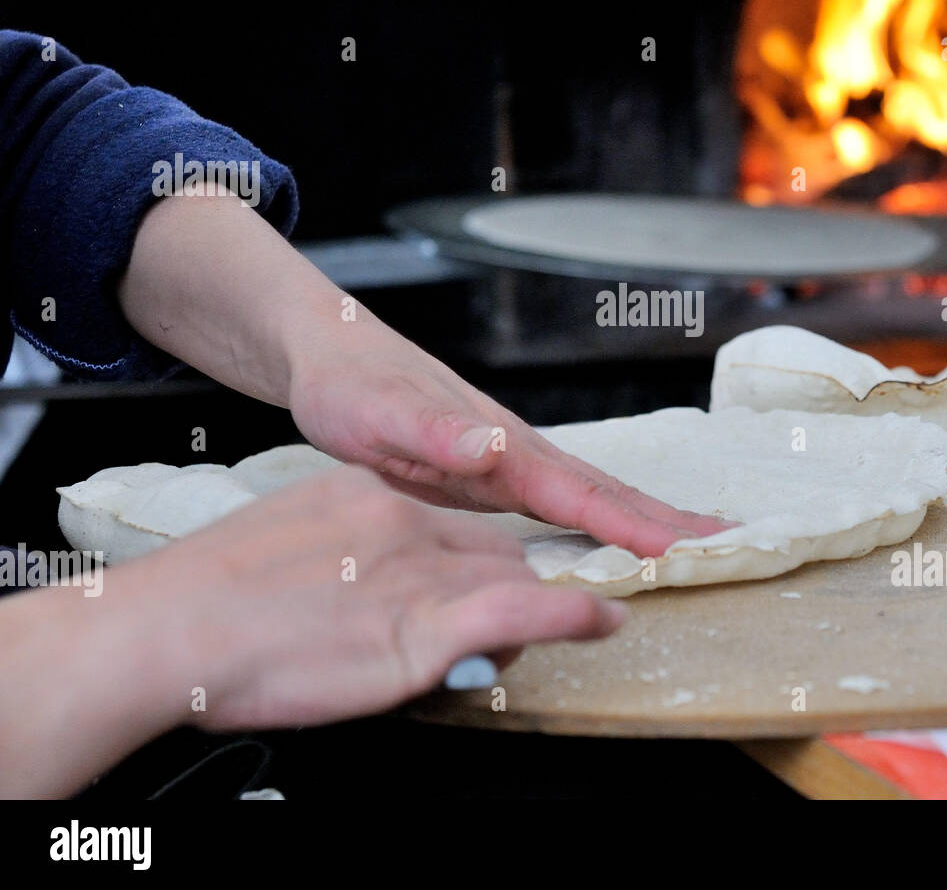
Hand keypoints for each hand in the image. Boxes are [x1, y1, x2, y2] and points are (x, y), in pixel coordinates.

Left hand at [118, 190, 727, 559]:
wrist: (329, 353)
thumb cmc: (349, 385)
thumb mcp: (377, 414)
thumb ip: (434, 432)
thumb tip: (492, 445)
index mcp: (498, 447)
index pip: (578, 494)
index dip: (632, 524)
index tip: (683, 549)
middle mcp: (514, 450)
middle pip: (604, 488)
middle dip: (663, 516)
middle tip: (724, 542)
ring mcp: (507, 457)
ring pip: (589, 491)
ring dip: (642, 515)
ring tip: (688, 538)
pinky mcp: (492, 467)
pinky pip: (560, 498)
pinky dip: (600, 513)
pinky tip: (609, 529)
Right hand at [134, 464, 625, 731]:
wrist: (167, 628)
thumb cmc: (207, 602)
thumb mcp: (286, 546)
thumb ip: (340, 554)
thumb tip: (361, 586)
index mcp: (364, 495)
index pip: (449, 517)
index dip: (478, 554)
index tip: (506, 568)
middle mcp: (400, 520)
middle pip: (491, 544)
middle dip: (510, 583)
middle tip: (517, 620)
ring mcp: (417, 568)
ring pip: (510, 575)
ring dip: (543, 604)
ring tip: (571, 623)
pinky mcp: (426, 621)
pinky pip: (524, 609)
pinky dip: (571, 614)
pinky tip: (601, 618)